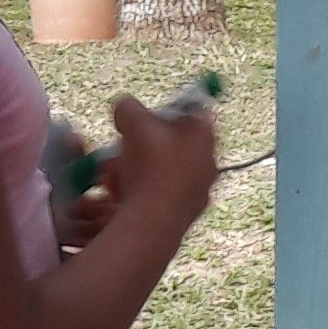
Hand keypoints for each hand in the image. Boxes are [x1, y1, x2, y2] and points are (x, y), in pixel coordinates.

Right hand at [106, 89, 216, 250]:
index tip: (147, 117)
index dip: (168, 110)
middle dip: (145, 143)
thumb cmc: (149, 166)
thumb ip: (128, 106)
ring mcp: (201, 190)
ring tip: (117, 173)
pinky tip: (123, 194)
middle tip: (125, 146)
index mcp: (205, 133)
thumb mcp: (131, 121)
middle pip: (175, 142)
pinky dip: (143, 190)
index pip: (193, 110)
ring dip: (138, 167)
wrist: (153, 222)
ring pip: (164, 170)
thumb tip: (125, 108)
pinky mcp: (187, 213)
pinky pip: (162, 193)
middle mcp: (210, 161)